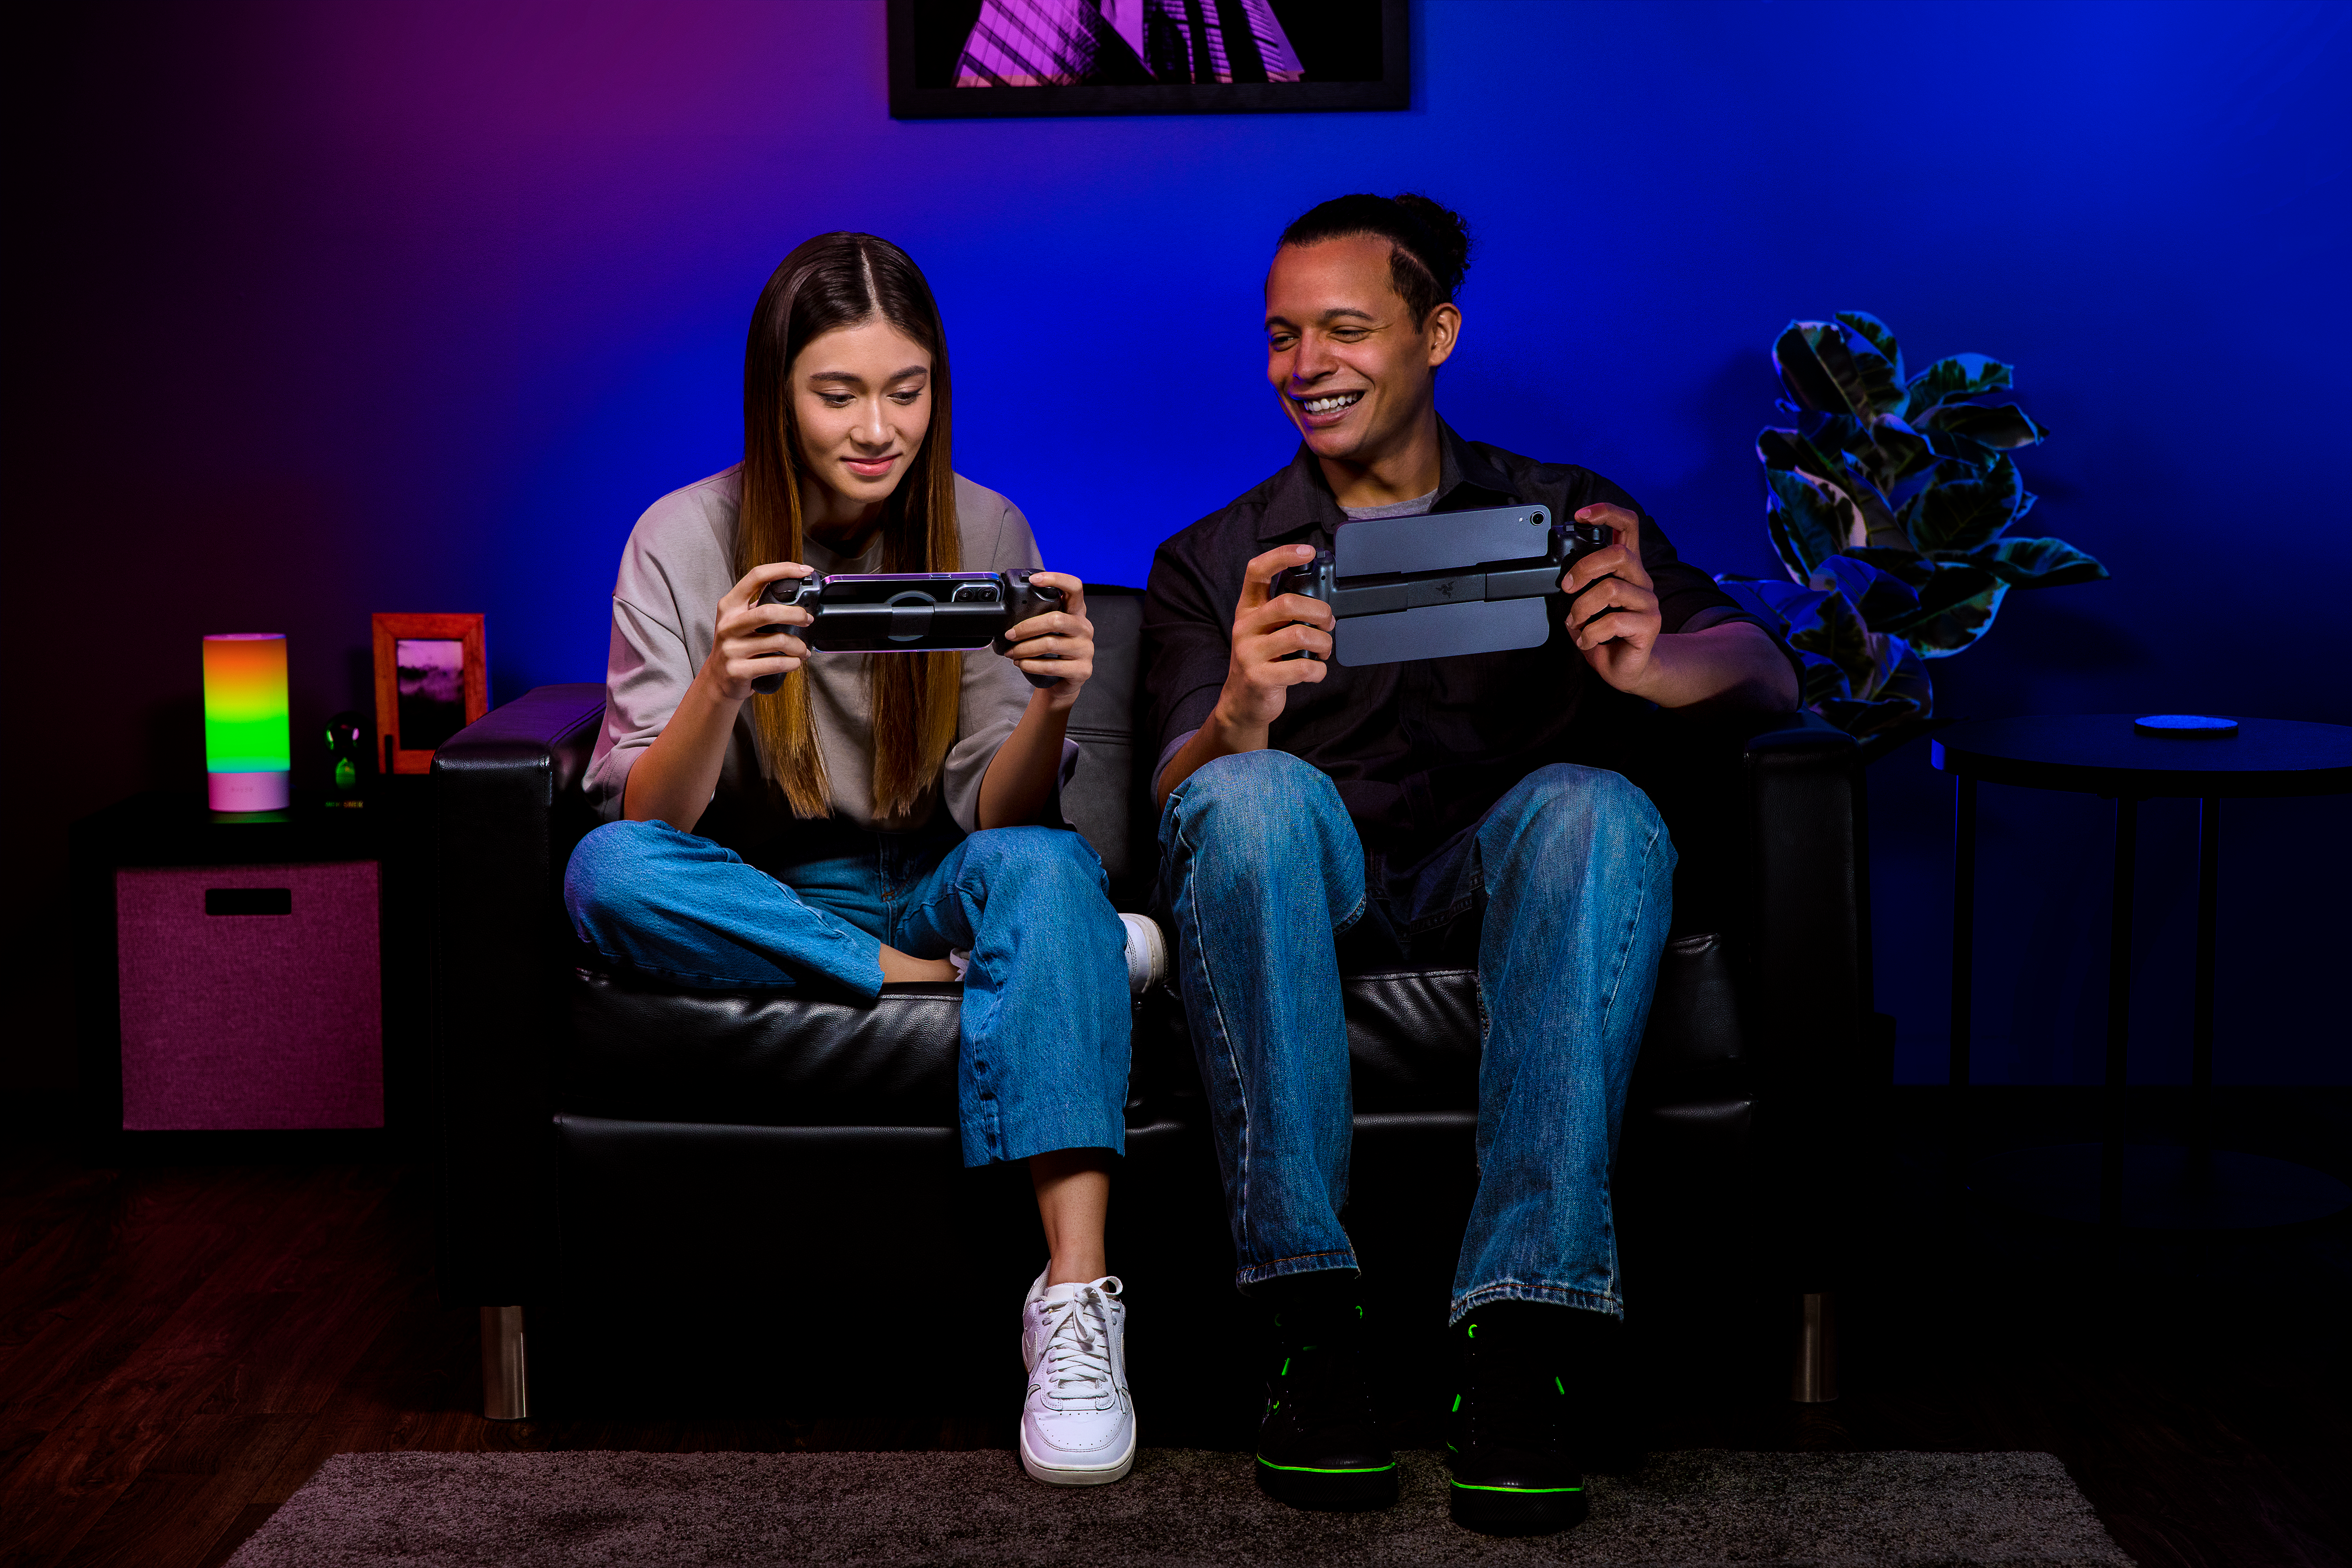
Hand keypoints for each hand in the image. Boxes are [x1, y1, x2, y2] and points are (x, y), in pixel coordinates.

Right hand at [701, 561, 813, 702]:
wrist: (717, 681)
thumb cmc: (736, 647)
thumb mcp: (740, 621)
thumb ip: (760, 607)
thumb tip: (796, 596)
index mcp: (730, 606)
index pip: (756, 577)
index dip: (783, 570)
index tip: (804, 571)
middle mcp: (728, 625)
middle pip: (769, 612)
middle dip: (796, 615)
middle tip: (807, 620)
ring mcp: (731, 648)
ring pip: (777, 641)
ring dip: (798, 646)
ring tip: (802, 649)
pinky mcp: (737, 670)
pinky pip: (776, 664)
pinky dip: (792, 663)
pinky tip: (794, 662)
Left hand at [1000, 572, 1094, 710]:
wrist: (1063, 682)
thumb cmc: (1053, 652)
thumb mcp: (1050, 630)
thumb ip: (1040, 616)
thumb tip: (1009, 609)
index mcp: (1076, 612)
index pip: (1074, 587)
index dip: (1056, 579)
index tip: (1033, 580)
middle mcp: (1084, 628)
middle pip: (1056, 619)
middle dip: (1027, 627)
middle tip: (1010, 634)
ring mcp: (1086, 649)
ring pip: (1050, 643)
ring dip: (1024, 649)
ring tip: (1011, 652)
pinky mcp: (1082, 669)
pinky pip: (1052, 665)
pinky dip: (1031, 665)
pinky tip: (1022, 663)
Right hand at [1211, 543, 1332, 735]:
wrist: (1243, 702)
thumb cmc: (1264, 661)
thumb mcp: (1266, 631)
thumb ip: (1284, 613)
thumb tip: (1321, 597)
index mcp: (1248, 609)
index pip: (1257, 571)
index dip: (1282, 555)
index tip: (1307, 552)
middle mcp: (1245, 627)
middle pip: (1288, 603)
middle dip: (1320, 611)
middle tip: (1329, 623)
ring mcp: (1249, 653)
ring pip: (1299, 635)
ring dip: (1323, 643)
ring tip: (1323, 650)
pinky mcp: (1259, 678)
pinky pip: (1302, 669)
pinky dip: (1318, 671)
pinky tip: (1315, 672)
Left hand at [1559, 504, 1661, 691]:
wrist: (1625, 669)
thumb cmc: (1605, 634)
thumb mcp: (1586, 604)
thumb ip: (1580, 586)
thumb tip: (1563, 579)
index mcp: (1626, 568)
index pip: (1627, 526)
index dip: (1607, 513)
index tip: (1581, 516)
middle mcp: (1640, 580)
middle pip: (1619, 554)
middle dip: (1585, 567)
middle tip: (1567, 587)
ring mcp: (1648, 602)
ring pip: (1612, 589)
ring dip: (1583, 608)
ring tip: (1577, 623)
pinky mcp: (1650, 625)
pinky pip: (1613, 621)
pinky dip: (1590, 633)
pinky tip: (1586, 641)